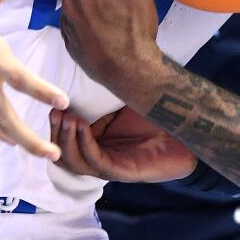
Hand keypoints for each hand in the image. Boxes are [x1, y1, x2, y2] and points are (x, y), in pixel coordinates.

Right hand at [50, 106, 196, 181]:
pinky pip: (97, 163)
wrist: (187, 129)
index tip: (52, 104)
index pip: (67, 142)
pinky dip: (85, 145)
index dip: (57, 126)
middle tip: (54, 112)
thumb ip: (105, 93)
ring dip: (66, 141)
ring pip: (76, 163)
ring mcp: (111, 166)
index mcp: (98, 142)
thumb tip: (87, 67)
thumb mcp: (124, 100)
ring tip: (65, 118)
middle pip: (65, 155)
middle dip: (56, 134)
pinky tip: (81, 127)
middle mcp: (101, 157)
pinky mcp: (123, 172)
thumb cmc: (158, 115)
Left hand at [59, 0, 166, 105]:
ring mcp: (67, 25)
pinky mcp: (70, 44)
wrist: (129, 70)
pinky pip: (79, 24)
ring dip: (95, 1)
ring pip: (82, 3)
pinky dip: (90, 21)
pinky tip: (106, 27)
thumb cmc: (134, 25)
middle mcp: (68, 1)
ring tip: (116, 8)